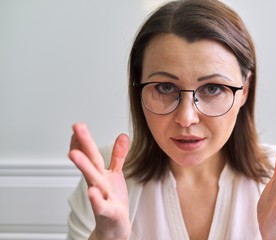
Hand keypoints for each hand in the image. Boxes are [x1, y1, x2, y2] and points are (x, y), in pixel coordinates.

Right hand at [69, 123, 130, 239]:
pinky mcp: (108, 212)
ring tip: (73, 153)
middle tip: (75, 127)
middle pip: (90, 161)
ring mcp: (101, 197)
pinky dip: (96, 200)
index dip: (84, 140)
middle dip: (83, 144)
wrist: (114, 226)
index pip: (90, 153)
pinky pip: (101, 205)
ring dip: (83, 166)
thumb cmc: (113, 199)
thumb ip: (118, 156)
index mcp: (99, 173)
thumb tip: (122, 135)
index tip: (77, 125)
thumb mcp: (115, 174)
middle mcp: (97, 183)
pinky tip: (92, 191)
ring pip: (92, 180)